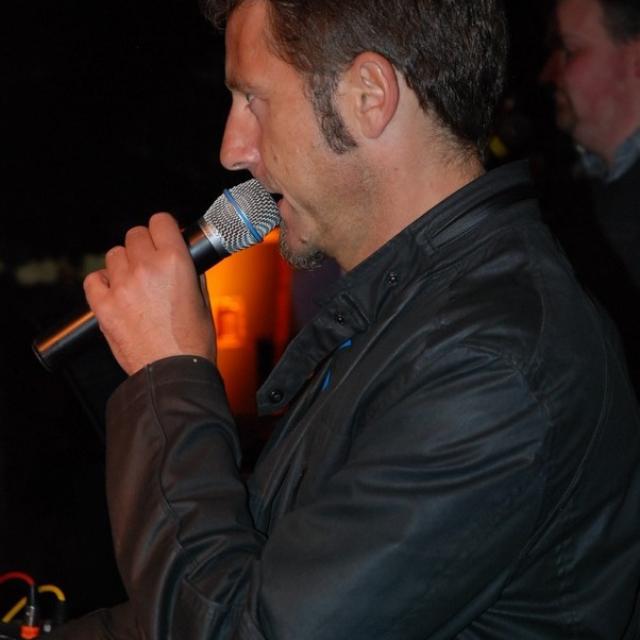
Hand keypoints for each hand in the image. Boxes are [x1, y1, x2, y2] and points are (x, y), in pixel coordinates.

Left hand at [84, 213, 216, 374]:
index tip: (164, 236)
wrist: (172, 373)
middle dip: (144, 246)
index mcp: (175, 262)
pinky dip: (103, 283)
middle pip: (135, 234)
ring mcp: (121, 286)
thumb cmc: (192, 343)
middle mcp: (146, 268)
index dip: (163, 228)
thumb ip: (191, 272)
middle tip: (151, 264)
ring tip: (135, 283)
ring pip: (114, 254)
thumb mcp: (203, 299)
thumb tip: (184, 256)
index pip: (160, 221)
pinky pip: (93, 279)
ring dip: (124, 264)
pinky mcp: (103, 306)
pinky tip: (116, 293)